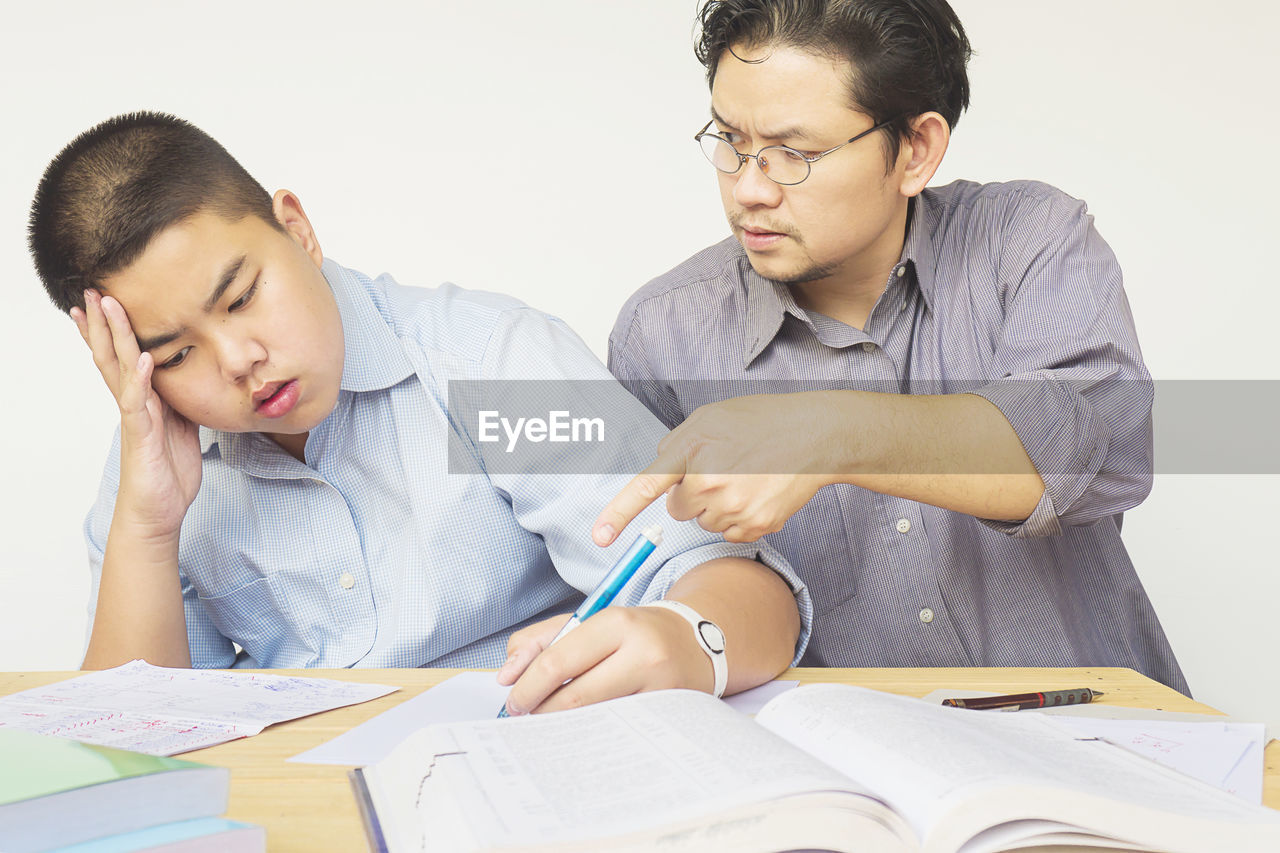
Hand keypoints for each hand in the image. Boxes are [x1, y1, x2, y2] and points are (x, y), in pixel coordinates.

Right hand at [71, 290, 200, 535]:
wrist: (160, 512)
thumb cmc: (169, 472)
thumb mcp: (183, 429)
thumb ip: (181, 403)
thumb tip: (193, 381)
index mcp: (144, 401)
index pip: (124, 357)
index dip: (114, 330)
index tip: (104, 299)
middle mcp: (134, 405)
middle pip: (113, 355)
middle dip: (104, 323)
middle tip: (91, 289)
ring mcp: (135, 419)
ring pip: (119, 371)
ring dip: (114, 338)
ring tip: (107, 306)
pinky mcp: (141, 437)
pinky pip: (138, 404)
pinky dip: (139, 380)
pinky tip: (141, 358)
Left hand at [495, 606, 712, 714]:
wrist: (695, 643)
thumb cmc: (632, 633)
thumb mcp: (588, 621)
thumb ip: (540, 639)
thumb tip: (507, 675)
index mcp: (616, 622)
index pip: (557, 662)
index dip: (527, 687)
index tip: (512, 701)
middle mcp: (642, 654)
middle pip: (573, 697)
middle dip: (540, 712)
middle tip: (525, 717)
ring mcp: (659, 688)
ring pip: (594, 718)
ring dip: (563, 725)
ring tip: (549, 722)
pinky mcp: (667, 713)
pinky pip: (617, 729)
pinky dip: (590, 731)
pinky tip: (580, 729)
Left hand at [593, 394, 836, 543]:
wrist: (813, 437)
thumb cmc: (760, 421)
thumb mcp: (709, 417)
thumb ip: (676, 443)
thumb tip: (660, 471)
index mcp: (692, 451)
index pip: (646, 487)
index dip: (619, 514)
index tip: (599, 537)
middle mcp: (708, 483)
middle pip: (678, 509)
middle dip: (691, 494)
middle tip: (722, 468)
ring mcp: (733, 508)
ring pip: (704, 522)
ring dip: (716, 506)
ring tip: (745, 478)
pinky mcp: (755, 525)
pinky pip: (729, 533)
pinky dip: (738, 518)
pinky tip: (757, 493)